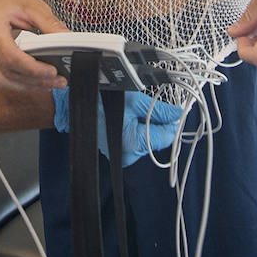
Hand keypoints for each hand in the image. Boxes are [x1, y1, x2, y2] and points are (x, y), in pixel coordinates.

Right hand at [0, 0, 69, 89]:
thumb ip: (51, 25)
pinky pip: (0, 78)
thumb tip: (68, 41)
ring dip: (28, 86)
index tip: (52, 72)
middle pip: (7, 72)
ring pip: (3, 81)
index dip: (32, 69)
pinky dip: (19, 83)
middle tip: (58, 81)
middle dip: (35, 81)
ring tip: (50, 83)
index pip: (10, 56)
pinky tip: (35, 81)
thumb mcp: (36, 7)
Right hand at [52, 89, 185, 166]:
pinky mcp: (117, 151)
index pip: (166, 137)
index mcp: (133, 144)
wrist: (79, 103)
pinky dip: (136, 129)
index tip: (172, 111)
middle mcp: (128, 155)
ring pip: (147, 140)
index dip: (171, 122)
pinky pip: (135, 141)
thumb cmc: (102, 100)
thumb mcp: (135, 100)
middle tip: (147, 106)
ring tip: (133, 111)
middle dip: (156, 123)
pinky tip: (128, 118)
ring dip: (146, 125)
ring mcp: (122, 155)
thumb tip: (177, 115)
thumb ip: (159, 110)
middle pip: (156, 140)